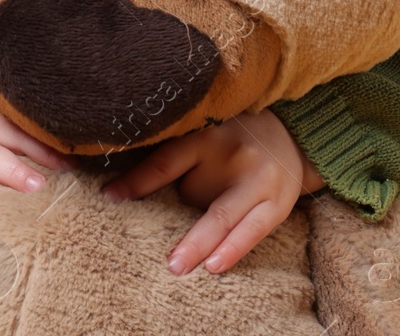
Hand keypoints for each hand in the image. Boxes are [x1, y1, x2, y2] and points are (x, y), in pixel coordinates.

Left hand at [100, 109, 324, 275]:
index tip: (109, 196)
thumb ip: (172, 154)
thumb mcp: (202, 133)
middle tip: (155, 251)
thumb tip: (125, 185)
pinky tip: (215, 265)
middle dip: (176, 223)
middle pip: (201, 193)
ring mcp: (259, 181)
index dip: (139, 179)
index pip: (168, 160)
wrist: (290, 133)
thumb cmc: (232, 137)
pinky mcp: (277, 202)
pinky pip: (254, 230)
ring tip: (179, 265)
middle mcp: (235, 156)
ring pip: (227, 216)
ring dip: (202, 244)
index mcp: (209, 135)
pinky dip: (233, 248)